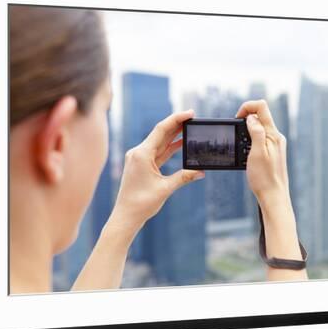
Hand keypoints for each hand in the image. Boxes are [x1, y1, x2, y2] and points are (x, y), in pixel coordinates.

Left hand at [108, 109, 205, 234]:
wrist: (126, 216)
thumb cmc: (141, 203)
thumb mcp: (165, 188)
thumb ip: (184, 177)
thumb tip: (201, 171)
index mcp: (142, 154)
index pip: (161, 130)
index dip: (176, 119)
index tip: (190, 113)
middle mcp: (138, 153)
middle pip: (161, 133)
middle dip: (177, 124)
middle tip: (193, 117)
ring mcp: (139, 158)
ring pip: (160, 142)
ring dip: (174, 135)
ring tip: (190, 127)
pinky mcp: (142, 165)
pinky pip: (158, 152)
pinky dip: (169, 147)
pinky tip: (181, 143)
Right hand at [235, 100, 290, 206]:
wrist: (273, 196)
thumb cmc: (264, 178)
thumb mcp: (257, 153)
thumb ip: (256, 132)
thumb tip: (252, 117)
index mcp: (273, 134)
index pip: (261, 107)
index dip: (247, 107)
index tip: (237, 119)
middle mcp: (276, 136)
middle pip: (260, 115)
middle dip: (245, 119)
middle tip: (236, 135)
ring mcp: (275, 144)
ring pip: (259, 127)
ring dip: (247, 130)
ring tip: (241, 146)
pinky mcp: (272, 151)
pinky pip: (260, 138)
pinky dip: (250, 140)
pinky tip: (246, 153)